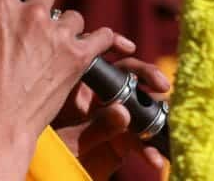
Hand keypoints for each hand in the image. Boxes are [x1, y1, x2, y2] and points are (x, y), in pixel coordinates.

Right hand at [0, 0, 114, 178]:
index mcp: (0, 8)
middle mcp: (31, 15)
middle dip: (37, 2)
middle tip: (32, 22)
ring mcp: (57, 35)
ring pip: (70, 15)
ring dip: (63, 27)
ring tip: (55, 46)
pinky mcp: (78, 57)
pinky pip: (101, 36)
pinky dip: (99, 40)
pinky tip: (95, 43)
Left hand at [54, 41, 170, 180]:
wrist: (49, 175)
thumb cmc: (48, 152)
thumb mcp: (68, 138)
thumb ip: (96, 126)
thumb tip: (123, 112)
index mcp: (78, 84)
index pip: (98, 56)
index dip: (114, 45)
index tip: (129, 47)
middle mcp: (98, 96)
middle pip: (127, 74)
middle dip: (147, 75)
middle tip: (161, 85)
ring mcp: (112, 117)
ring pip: (141, 104)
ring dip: (157, 112)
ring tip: (165, 124)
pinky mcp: (122, 141)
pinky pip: (142, 141)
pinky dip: (151, 150)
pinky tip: (155, 160)